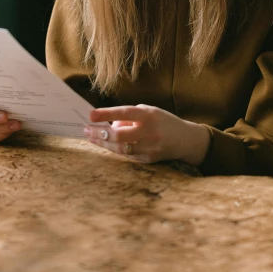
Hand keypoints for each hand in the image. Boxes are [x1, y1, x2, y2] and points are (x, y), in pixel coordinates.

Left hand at [84, 104, 210, 165]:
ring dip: (103, 142)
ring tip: (91, 136)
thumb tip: (110, 125)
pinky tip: (106, 143)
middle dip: (99, 133)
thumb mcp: (149, 111)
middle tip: (86, 129)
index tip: (91, 114)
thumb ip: (130, 116)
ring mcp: (149, 148)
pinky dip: (115, 149)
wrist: (185, 140)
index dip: (107, 113)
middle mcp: (149, 132)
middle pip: (119, 135)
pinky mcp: (148, 160)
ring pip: (120, 148)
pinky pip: (127, 155)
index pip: (125, 113)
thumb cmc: (163, 121)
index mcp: (149, 115)